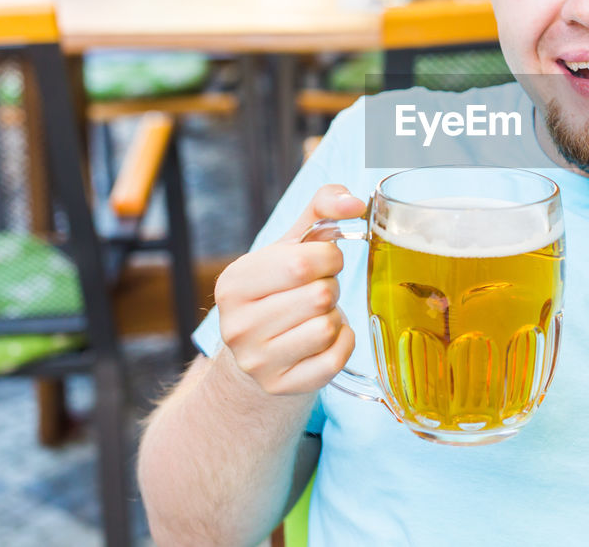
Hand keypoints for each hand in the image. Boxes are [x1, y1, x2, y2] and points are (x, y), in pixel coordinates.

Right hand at [213, 185, 365, 394]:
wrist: (257, 351)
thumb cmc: (280, 288)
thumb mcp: (292, 245)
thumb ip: (322, 209)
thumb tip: (354, 201)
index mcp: (234, 283)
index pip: (302, 263)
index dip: (329, 258)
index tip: (323, 263)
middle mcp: (237, 326)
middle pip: (320, 296)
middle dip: (331, 288)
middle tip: (318, 292)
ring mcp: (257, 362)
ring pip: (328, 328)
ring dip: (335, 316)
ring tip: (317, 315)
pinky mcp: (281, 386)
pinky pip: (336, 358)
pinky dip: (343, 342)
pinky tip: (325, 338)